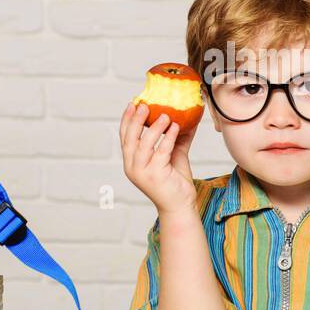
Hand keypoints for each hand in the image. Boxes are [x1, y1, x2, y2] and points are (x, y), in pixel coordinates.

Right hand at [120, 101, 198, 216]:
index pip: (124, 137)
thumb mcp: (173, 156)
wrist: (180, 206)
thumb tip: (185, 117)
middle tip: (144, 105)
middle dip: (136, 119)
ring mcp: (142, 172)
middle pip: (130, 138)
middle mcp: (132, 167)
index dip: (127, 119)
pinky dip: (168, 138)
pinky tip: (175, 127)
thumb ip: (175, 138)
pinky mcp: (155, 175)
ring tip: (165, 114)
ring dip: (154, 127)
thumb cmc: (175, 182)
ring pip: (144, 144)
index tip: (132, 103)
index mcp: (131, 162)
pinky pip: (161, 151)